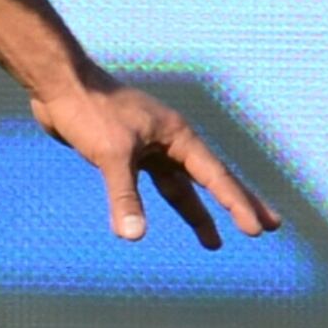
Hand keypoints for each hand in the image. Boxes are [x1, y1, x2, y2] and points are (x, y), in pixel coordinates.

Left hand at [31, 80, 280, 248]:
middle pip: (211, 180)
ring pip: (180, 187)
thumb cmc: (89, 111)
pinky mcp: (124, 153)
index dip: (238, 204)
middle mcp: (169, 142)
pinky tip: (155, 219)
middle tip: (269, 228)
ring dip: (197, 213)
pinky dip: (156, 204)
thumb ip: (124, 196)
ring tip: (215, 242)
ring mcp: (148, 147)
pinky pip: (150, 185)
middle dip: (238, 205)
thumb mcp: (111, 155)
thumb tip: (133, 236)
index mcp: (178, 136)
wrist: (58, 85)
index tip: (259, 230)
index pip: (216, 177)